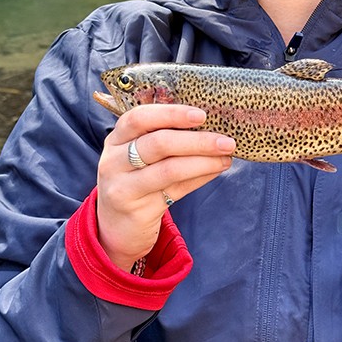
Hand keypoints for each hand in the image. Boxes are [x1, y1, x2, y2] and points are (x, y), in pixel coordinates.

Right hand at [96, 105, 234, 270]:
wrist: (116, 227)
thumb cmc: (136, 181)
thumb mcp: (141, 157)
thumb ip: (167, 140)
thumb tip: (212, 127)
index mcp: (116, 139)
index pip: (139, 118)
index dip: (171, 114)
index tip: (201, 115)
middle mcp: (114, 161)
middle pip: (158, 143)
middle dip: (197, 141)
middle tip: (226, 141)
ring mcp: (122, 187)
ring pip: (169, 169)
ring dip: (204, 161)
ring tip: (226, 158)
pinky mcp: (137, 209)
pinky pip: (176, 190)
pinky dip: (200, 178)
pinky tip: (215, 171)